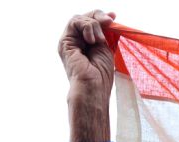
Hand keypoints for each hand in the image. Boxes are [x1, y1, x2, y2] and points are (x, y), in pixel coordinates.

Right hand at [57, 10, 116, 141]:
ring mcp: (69, 41)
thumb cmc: (101, 75)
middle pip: (84, 17)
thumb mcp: (106, 48)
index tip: (113, 16)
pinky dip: (87, 28)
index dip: (101, 17)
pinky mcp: (64, 42)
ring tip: (99, 40)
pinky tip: (92, 40)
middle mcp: (76, 41)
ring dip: (93, 25)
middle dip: (98, 16)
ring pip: (79, 18)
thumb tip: (110, 17)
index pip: (91, 22)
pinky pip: (74, 22)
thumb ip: (106, 33)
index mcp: (86, 44)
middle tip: (110, 21)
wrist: (93, 87)